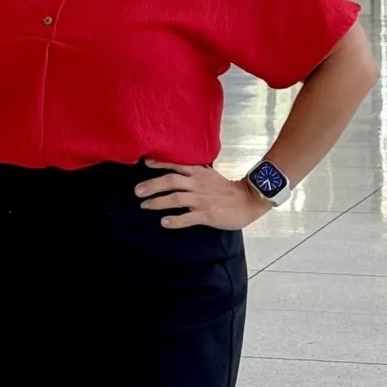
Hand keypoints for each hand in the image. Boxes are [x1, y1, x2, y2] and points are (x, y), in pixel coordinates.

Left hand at [136, 161, 273, 230]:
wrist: (248, 200)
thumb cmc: (227, 190)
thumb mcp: (210, 176)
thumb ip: (195, 174)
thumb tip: (178, 171)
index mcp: (199, 173)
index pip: (176, 165)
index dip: (160, 164)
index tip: (145, 164)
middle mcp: (198, 184)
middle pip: (171, 181)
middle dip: (152, 185)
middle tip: (137, 191)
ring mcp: (202, 200)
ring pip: (175, 198)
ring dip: (158, 202)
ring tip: (145, 206)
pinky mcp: (207, 214)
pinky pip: (187, 218)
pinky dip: (174, 220)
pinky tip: (164, 222)